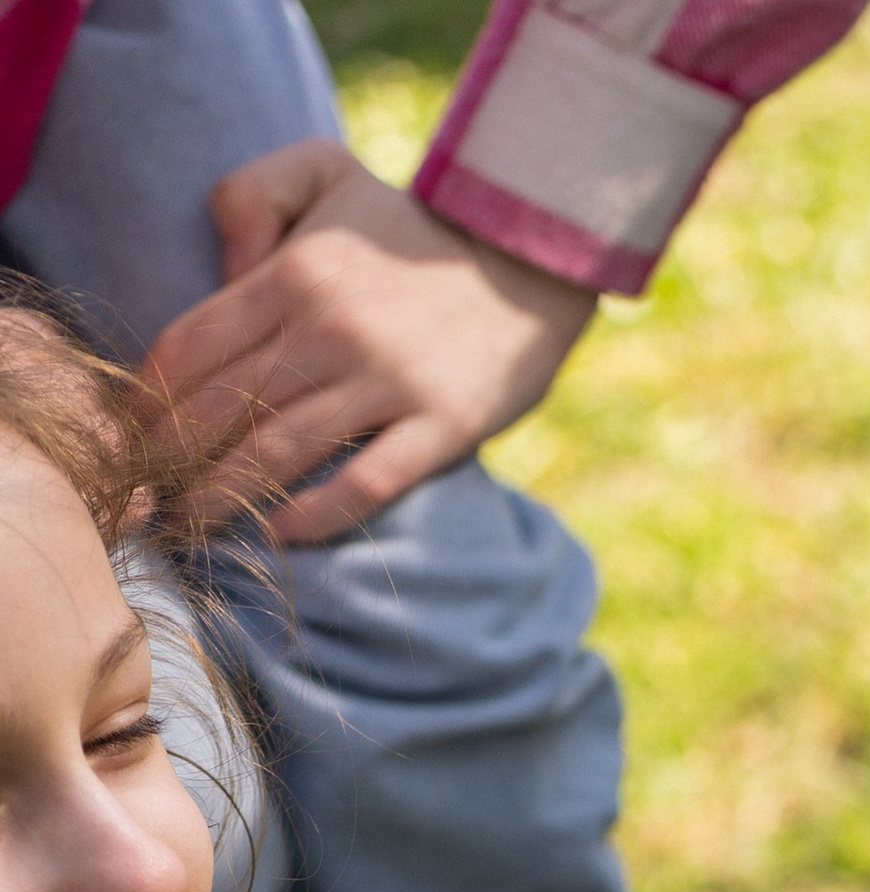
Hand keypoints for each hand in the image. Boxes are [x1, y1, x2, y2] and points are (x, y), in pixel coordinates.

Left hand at [142, 141, 596, 544]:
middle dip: (173, 457)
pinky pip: (367, 482)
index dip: (150, 394)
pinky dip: (318, 513)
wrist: (529, 257)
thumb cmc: (412, 226)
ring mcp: (387, 382)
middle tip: (146, 495)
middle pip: (224, 406)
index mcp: (294, 271)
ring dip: (224, 496)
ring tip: (191, 527)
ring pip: (280, 451)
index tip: (130, 432)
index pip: (193, 342)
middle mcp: (330, 328)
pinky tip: (281, 533)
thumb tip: (219, 270)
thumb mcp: (325, 170)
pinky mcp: (440, 426)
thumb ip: (252, 197)